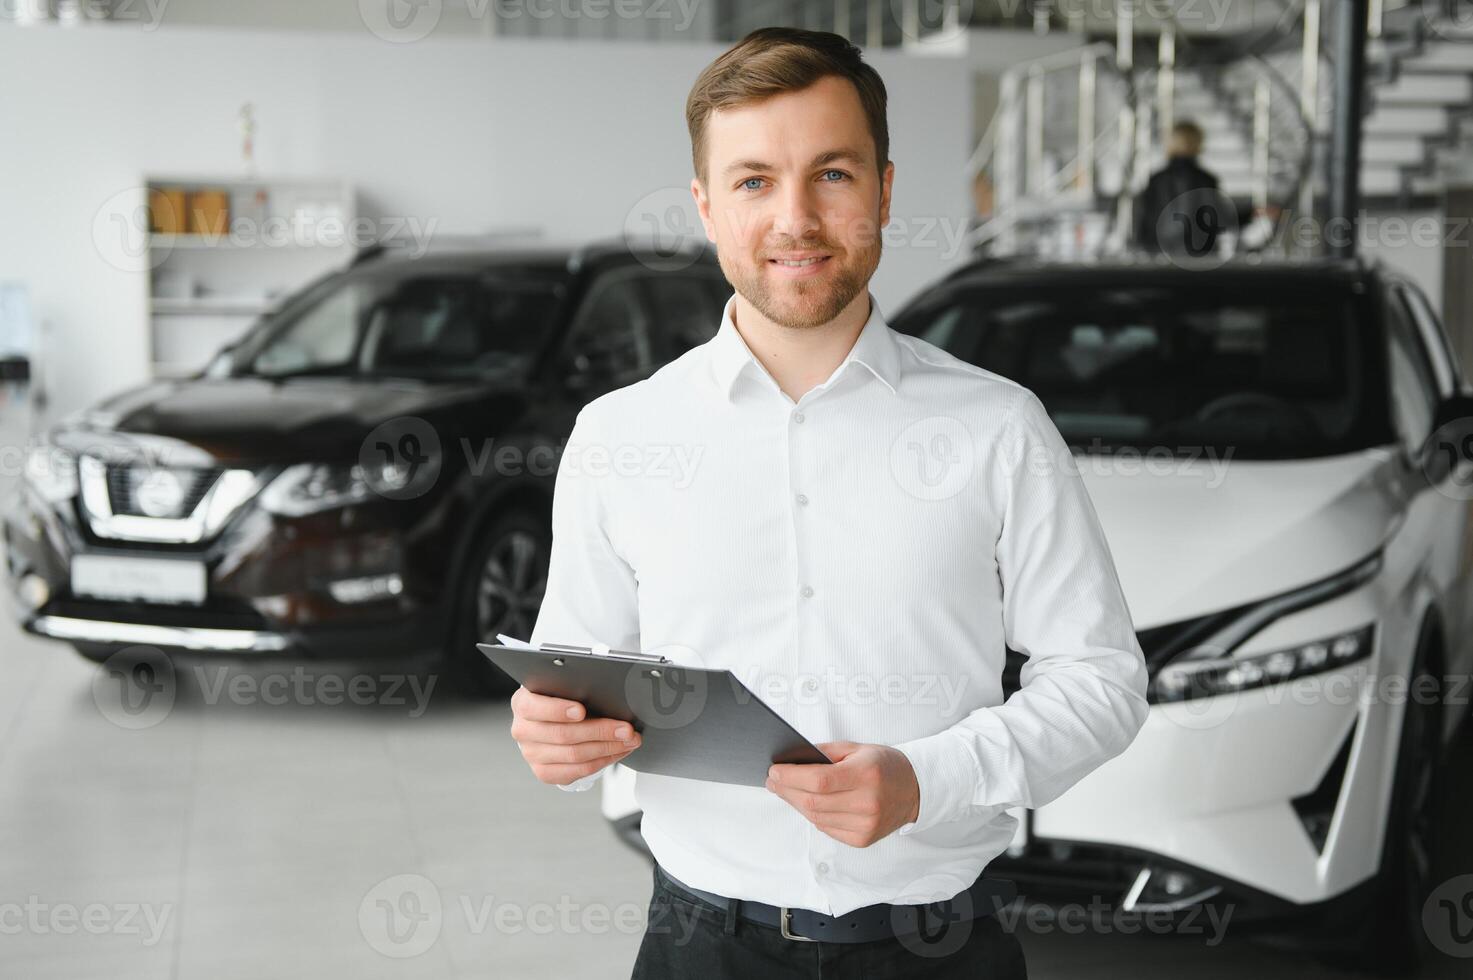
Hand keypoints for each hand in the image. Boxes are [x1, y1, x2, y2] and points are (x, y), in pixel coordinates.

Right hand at [508, 686, 641, 784]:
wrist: (550, 720)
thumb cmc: (560, 700)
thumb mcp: (563, 688)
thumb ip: (576, 689)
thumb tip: (609, 696)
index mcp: (523, 703)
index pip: (533, 707)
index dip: (558, 710)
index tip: (581, 710)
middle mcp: (523, 730)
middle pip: (562, 735)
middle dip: (600, 731)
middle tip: (625, 729)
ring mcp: (532, 754)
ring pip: (574, 755)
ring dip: (608, 748)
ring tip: (628, 740)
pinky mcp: (544, 772)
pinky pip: (576, 772)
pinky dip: (602, 761)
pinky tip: (616, 752)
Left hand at [766, 741, 920, 847]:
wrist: (914, 790)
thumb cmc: (884, 765)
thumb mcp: (857, 748)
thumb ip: (825, 753)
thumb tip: (791, 760)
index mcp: (866, 774)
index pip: (819, 780)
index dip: (791, 777)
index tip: (774, 771)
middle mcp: (867, 802)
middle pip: (813, 801)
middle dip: (786, 790)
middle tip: (773, 780)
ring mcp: (866, 825)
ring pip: (816, 818)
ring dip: (795, 804)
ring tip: (786, 790)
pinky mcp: (862, 839)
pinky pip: (826, 828)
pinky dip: (813, 816)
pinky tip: (807, 804)